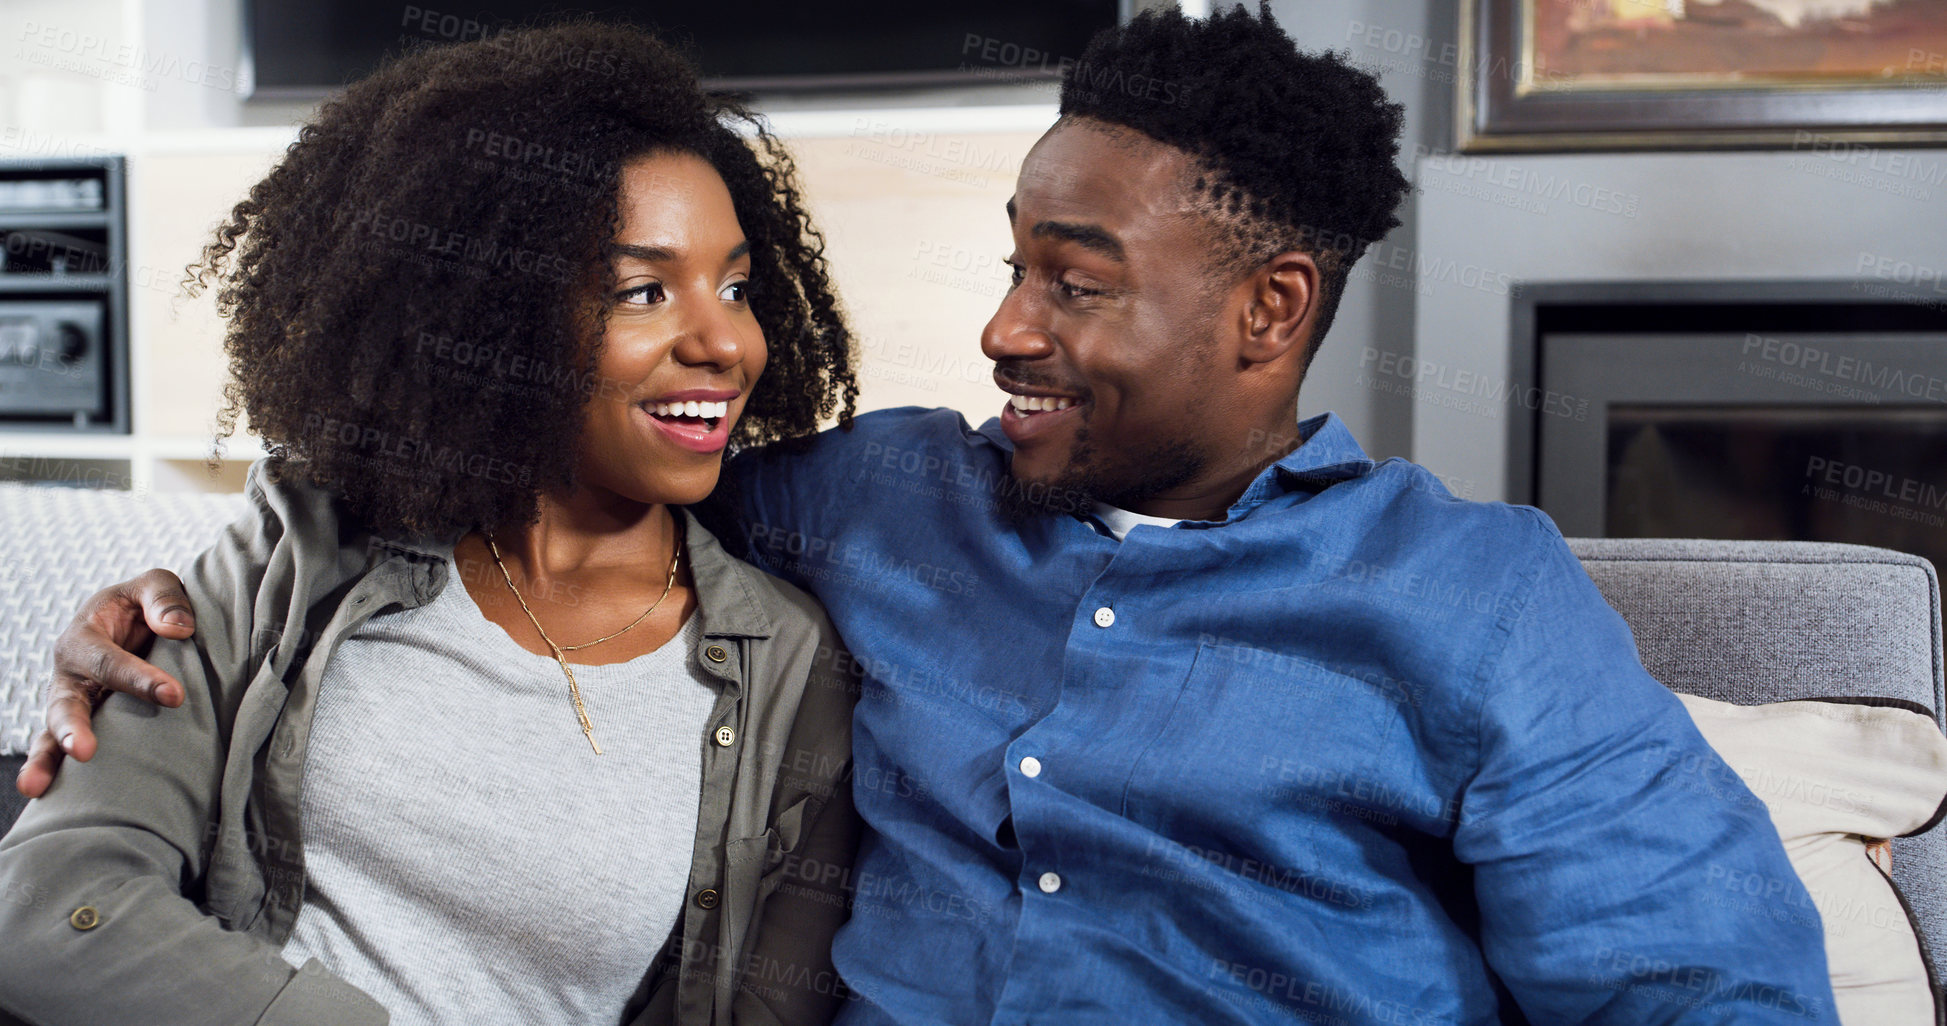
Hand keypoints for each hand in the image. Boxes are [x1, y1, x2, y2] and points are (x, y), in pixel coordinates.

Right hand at [16, 569, 195, 798]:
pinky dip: (52, 769)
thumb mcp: (155, 585)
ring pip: (52, 731)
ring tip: (38, 787)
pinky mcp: (81, 723)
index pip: (108, 660)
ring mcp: (71, 701)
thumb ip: (164, 597)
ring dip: (49, 757)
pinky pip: (59, 747)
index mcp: (85, 635)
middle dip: (72, 727)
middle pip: (64, 703)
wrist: (138, 620)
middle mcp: (69, 672)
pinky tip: (45, 797)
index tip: (174, 695)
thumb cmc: (147, 603)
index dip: (139, 678)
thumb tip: (179, 629)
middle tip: (85, 751)